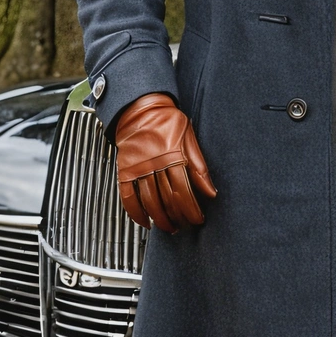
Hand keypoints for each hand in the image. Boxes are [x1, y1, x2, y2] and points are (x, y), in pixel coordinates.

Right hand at [114, 92, 217, 233]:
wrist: (141, 109)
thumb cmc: (168, 121)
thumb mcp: (189, 137)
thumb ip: (199, 166)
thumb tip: (211, 192)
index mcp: (173, 154)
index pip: (184, 190)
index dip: (191, 209)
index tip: (198, 219)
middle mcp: (154, 163)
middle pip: (167, 199)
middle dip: (178, 216)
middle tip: (185, 226)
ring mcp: (138, 168)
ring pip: (149, 202)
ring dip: (160, 219)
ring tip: (170, 228)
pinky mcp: (124, 171)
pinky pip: (128, 198)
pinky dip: (136, 214)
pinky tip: (145, 222)